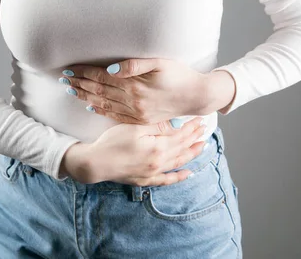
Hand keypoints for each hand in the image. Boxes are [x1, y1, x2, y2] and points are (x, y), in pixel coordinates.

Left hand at [59, 58, 211, 123]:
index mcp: (134, 86)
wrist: (196, 97)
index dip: (84, 73)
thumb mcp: (160, 64)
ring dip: (85, 97)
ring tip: (71, 90)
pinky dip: (100, 110)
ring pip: (103, 104)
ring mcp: (135, 113)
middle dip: (79, 84)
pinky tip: (90, 106)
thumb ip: (134, 65)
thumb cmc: (180, 75)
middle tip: (63, 79)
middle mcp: (132, 101)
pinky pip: (114, 116)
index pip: (101, 77)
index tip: (69, 69)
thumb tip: (109, 69)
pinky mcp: (140, 119)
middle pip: (99, 91)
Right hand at [59, 116, 207, 185]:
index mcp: (158, 147)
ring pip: (178, 163)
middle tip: (204, 130)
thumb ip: (157, 126)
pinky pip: (167, 180)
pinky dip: (179, 177)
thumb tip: (175, 125)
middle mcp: (159, 162)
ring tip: (202, 147)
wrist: (96, 162)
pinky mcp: (146, 180)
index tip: (200, 121)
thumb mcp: (134, 127)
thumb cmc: (112, 142)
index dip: (191, 128)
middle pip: (182, 148)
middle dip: (195, 138)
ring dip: (191, 154)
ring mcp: (153, 173)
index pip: (181, 136)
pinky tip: (188, 173)